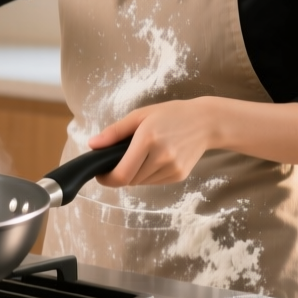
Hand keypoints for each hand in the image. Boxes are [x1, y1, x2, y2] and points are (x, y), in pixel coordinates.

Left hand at [91, 98, 222, 186]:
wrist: (205, 122)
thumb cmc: (170, 115)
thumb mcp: (140, 116)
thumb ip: (114, 132)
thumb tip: (92, 145)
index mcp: (147, 140)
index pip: (121, 174)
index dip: (107, 179)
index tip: (101, 173)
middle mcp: (161, 157)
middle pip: (129, 180)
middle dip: (120, 173)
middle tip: (122, 158)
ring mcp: (172, 169)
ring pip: (141, 183)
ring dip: (135, 174)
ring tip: (143, 155)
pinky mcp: (179, 176)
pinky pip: (154, 182)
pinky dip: (148, 175)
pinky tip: (156, 159)